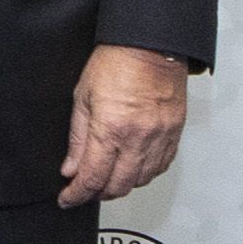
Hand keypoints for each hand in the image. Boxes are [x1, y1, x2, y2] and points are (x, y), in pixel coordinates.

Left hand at [58, 45, 185, 205]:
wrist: (152, 45)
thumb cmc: (117, 62)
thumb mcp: (83, 98)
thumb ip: (78, 139)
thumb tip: (71, 168)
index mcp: (111, 129)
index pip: (92, 179)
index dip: (76, 195)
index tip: (67, 199)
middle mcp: (138, 138)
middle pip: (117, 187)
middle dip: (97, 194)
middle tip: (85, 189)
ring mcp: (160, 137)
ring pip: (140, 181)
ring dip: (121, 185)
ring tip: (107, 177)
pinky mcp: (174, 133)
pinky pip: (160, 167)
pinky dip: (144, 173)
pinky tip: (132, 166)